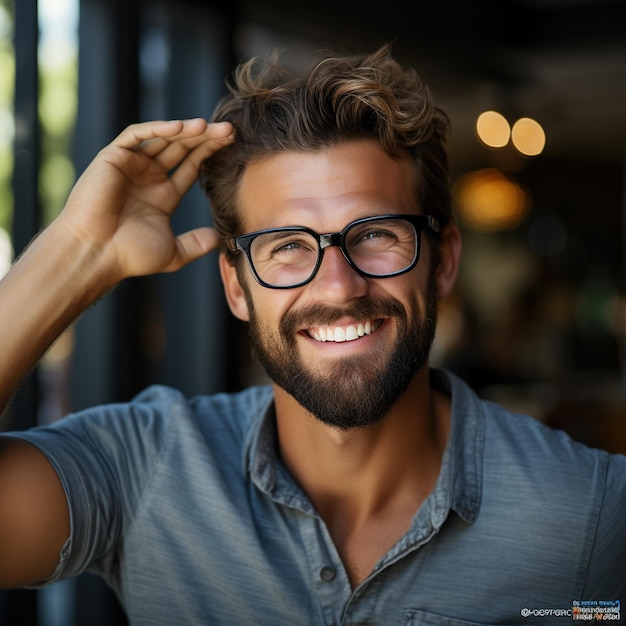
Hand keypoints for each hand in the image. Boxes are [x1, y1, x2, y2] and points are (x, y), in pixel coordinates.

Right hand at [59, 118, 233, 282]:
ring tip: (208, 126)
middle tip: (229, 130)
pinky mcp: (112, 157)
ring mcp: (130, 166)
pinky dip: (157, 129)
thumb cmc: (131, 256)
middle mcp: (148, 177)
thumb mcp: (175, 253)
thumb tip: (220, 239)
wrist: (97, 254)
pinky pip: (136, 135)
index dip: (211, 154)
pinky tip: (179, 128)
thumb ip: (197, 244)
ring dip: (185, 130)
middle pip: (181, 148)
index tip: (232, 145)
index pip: (191, 166)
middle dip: (205, 138)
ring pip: (162, 138)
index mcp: (163, 195)